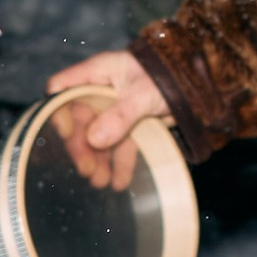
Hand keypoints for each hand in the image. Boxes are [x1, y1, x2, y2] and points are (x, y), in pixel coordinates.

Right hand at [47, 49, 168, 188]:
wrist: (197, 84)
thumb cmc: (168, 75)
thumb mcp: (143, 94)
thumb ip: (120, 115)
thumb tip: (94, 140)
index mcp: (98, 73)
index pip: (62, 88)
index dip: (58, 110)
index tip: (67, 134)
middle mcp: (101, 91)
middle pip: (79, 120)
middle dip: (82, 146)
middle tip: (87, 170)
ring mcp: (114, 109)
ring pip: (98, 137)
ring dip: (98, 160)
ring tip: (101, 183)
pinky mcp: (129, 125)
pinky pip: (119, 145)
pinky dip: (119, 163)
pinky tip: (119, 182)